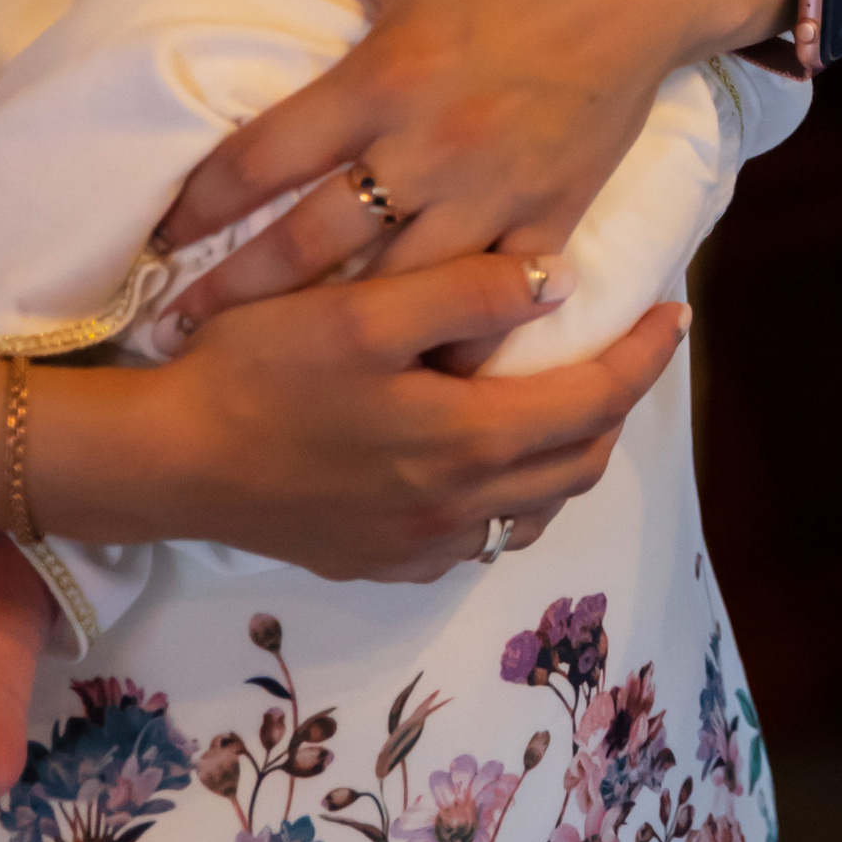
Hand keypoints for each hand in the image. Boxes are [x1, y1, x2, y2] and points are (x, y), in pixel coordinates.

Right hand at [35, 257, 682, 577]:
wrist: (165, 463)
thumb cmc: (258, 374)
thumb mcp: (362, 312)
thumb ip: (467, 293)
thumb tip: (562, 280)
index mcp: (468, 441)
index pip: (595, 402)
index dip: (646, 358)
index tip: (676, 315)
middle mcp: (459, 507)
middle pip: (579, 463)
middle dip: (616, 407)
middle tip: (625, 352)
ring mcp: (419, 545)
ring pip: (533, 507)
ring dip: (565, 455)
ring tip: (563, 399)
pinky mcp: (379, 561)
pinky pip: (476, 536)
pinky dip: (506, 496)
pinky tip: (484, 458)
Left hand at [155, 0, 800, 321]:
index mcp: (382, 76)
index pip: (261, 159)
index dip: (196, 207)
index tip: (158, 241)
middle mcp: (429, 147)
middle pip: (310, 244)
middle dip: (235, 291)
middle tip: (180, 327)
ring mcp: (495, 191)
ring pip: (396, 291)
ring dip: (333, 330)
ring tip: (278, 364)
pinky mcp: (554, 216)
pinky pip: (495, 307)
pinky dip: (453, 345)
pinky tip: (411, 377)